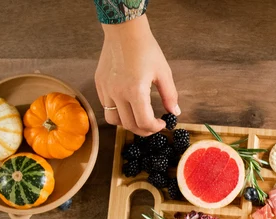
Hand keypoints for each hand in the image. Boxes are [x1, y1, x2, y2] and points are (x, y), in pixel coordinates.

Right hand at [95, 15, 179, 135]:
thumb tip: (175, 113)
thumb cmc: (146, 49)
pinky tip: (128, 105)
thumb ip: (170, 95)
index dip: (155, 128)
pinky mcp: (99, 84)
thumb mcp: (163, 72)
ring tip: (139, 118)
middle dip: (144, 130)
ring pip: (113, 120)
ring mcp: (106, 89)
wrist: (124, 31)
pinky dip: (117, 112)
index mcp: (135, 91)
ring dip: (127, 124)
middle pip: (129, 125)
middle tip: (153, 126)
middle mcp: (117, 93)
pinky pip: (106, 106)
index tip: (162, 123)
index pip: (144, 122)